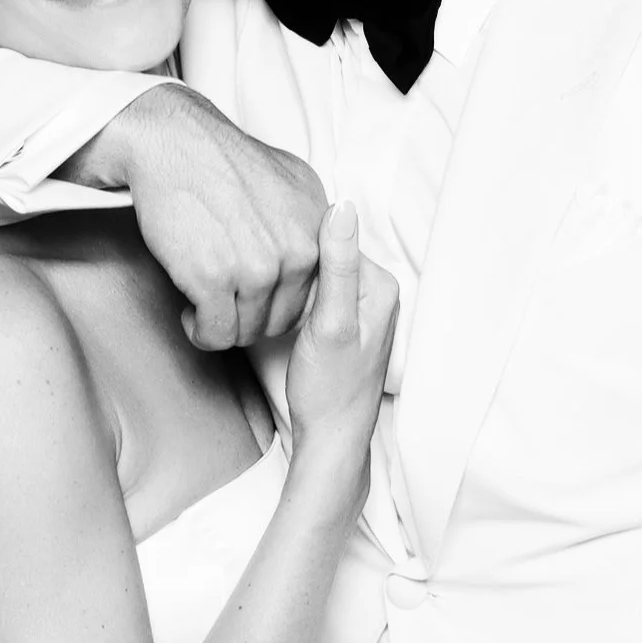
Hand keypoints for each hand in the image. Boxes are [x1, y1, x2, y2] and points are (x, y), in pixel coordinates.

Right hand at [68, 85, 326, 348]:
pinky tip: (190, 312)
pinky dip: (200, 332)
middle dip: (252, 319)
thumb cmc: (222, 160)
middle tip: (226, 303)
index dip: (281, 300)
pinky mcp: (216, 280)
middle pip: (282, 320)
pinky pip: (216, 334)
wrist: (175, 142)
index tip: (257, 292)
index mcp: (318, 229)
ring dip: (223, 327)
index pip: (313, 295)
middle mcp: (298, 251)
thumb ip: (307, 221)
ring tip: (205, 306)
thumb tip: (316, 250)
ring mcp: (259, 268)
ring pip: (248, 332)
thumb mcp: (290, 179)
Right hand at [283, 204, 398, 463]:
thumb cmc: (329, 387)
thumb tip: (342, 206)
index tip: (266, 245)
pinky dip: (296, 294)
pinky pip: (316, 292)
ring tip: (267, 288)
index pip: (335, 237)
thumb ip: (336, 264)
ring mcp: (360, 307)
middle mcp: (376, 291)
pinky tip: (278, 306)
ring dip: (292, 276)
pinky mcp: (343, 322)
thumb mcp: (330, 321)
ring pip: (318, 273)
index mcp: (380, 284)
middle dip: (295, 259)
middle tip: (261, 268)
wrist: (330, 436)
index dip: (297, 241)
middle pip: (326, 253)